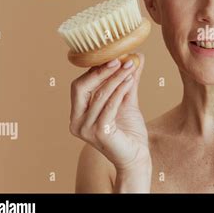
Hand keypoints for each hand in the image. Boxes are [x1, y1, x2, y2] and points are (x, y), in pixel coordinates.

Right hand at [69, 53, 150, 171]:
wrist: (137, 156)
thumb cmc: (129, 131)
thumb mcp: (126, 101)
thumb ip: (127, 80)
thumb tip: (136, 57)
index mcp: (78, 114)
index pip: (79, 86)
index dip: (94, 70)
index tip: (112, 57)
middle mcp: (77, 122)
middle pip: (81, 88)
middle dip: (101, 71)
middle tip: (119, 60)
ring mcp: (85, 129)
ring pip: (99, 95)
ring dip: (116, 78)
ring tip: (130, 67)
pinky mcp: (99, 133)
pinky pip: (109, 105)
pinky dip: (120, 90)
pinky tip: (129, 81)